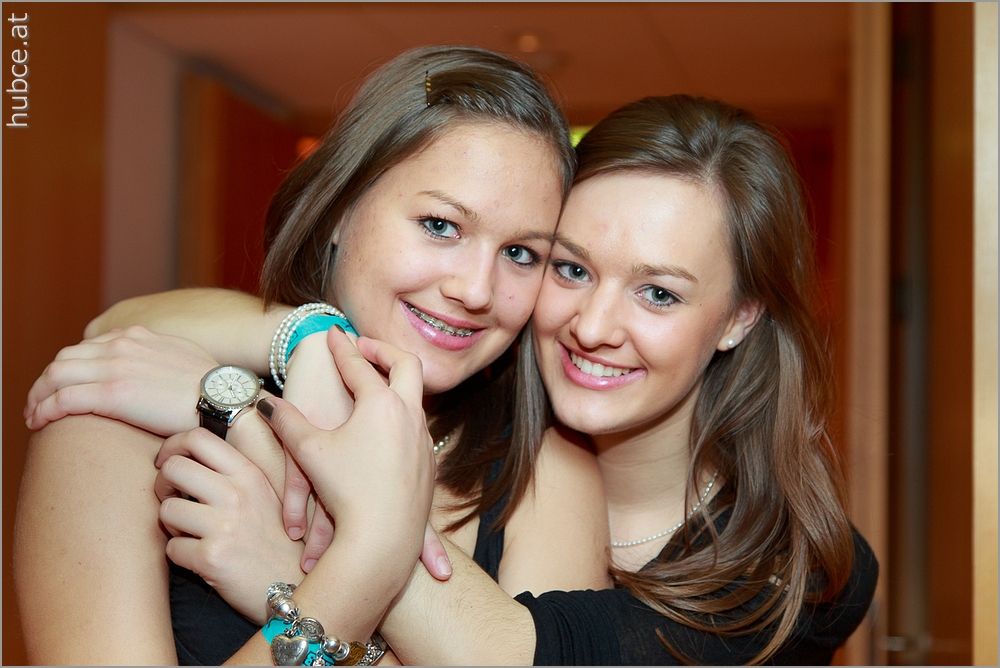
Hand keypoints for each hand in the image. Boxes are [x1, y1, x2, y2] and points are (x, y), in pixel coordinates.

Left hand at [24, 326, 216, 435]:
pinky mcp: (112, 393)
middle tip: (40, 403)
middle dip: (46, 381)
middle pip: (65, 358)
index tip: (67, 387)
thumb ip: (163, 358)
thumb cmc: (215, 388)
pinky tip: (39, 423)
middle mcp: (122, 346)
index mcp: (139, 336)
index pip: (89, 347)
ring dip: (37, 396)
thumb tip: (159, 373)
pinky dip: (43, 409)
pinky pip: (62, 398)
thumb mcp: (186, 358)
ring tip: (34, 416)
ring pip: (55, 375)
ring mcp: (115, 367)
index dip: (71, 368)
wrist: (225, 398)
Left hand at [154, 427, 303, 623]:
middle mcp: (238, 494)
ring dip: (171, 523)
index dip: (172, 446)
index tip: (167, 461)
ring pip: (166, 509)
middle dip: (162, 484)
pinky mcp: (211, 557)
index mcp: (249, 474)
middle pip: (173, 468)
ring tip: (190, 531)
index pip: (198, 438)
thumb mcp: (264, 496)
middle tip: (171, 497)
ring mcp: (224, 526)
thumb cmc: (275, 541)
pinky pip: (171, 548)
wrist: (291, 587)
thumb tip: (187, 458)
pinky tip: (199, 557)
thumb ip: (233, 475)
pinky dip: (180, 554)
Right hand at [257, 330, 434, 560]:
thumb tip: (263, 401)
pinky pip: (418, 430)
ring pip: (417, 399)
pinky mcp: (427, 464)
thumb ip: (287, 421)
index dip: (341, 348)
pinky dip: (403, 418)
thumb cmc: (345, 490)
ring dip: (397, 385)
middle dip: (384, 350)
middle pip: (406, 365)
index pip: (358, 365)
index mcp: (382, 404)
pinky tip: (387, 429)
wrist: (383, 539)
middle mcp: (410, 415)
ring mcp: (423, 439)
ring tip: (377, 382)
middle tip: (364, 347)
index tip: (332, 333)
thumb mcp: (309, 451)